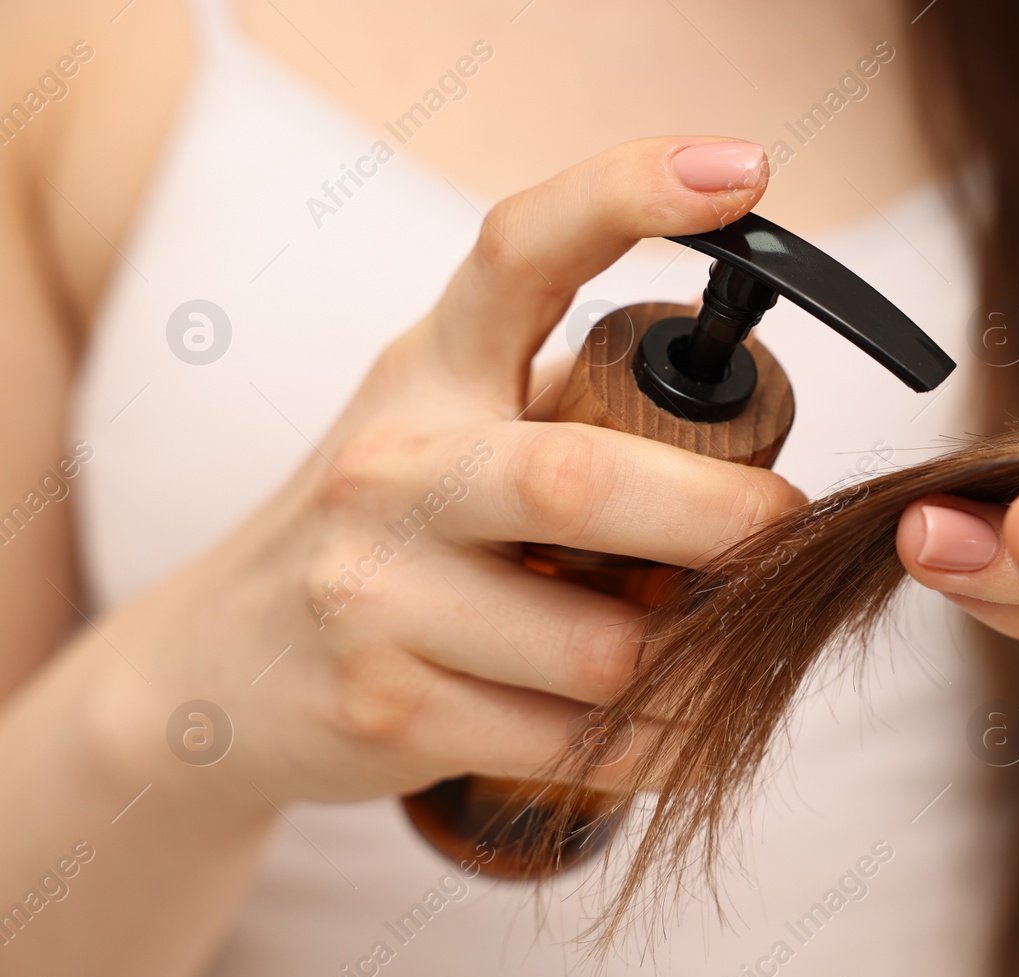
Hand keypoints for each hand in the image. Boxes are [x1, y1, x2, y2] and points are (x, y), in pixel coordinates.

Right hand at [84, 138, 803, 810]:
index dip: (629, 193)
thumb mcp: (440, 430)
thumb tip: (748, 436)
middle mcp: (392, 468)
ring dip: (706, 665)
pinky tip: (697, 732)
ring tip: (739, 654)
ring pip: (604, 650)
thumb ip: (563, 413)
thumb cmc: (380, 534)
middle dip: (724, 517)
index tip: (740, 172)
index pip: (520, 252)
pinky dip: (669, 746)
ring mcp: (374, 593)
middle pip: (585, 479)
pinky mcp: (384, 709)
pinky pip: (578, 743)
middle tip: (792, 532)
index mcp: (428, 371)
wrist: (210, 667)